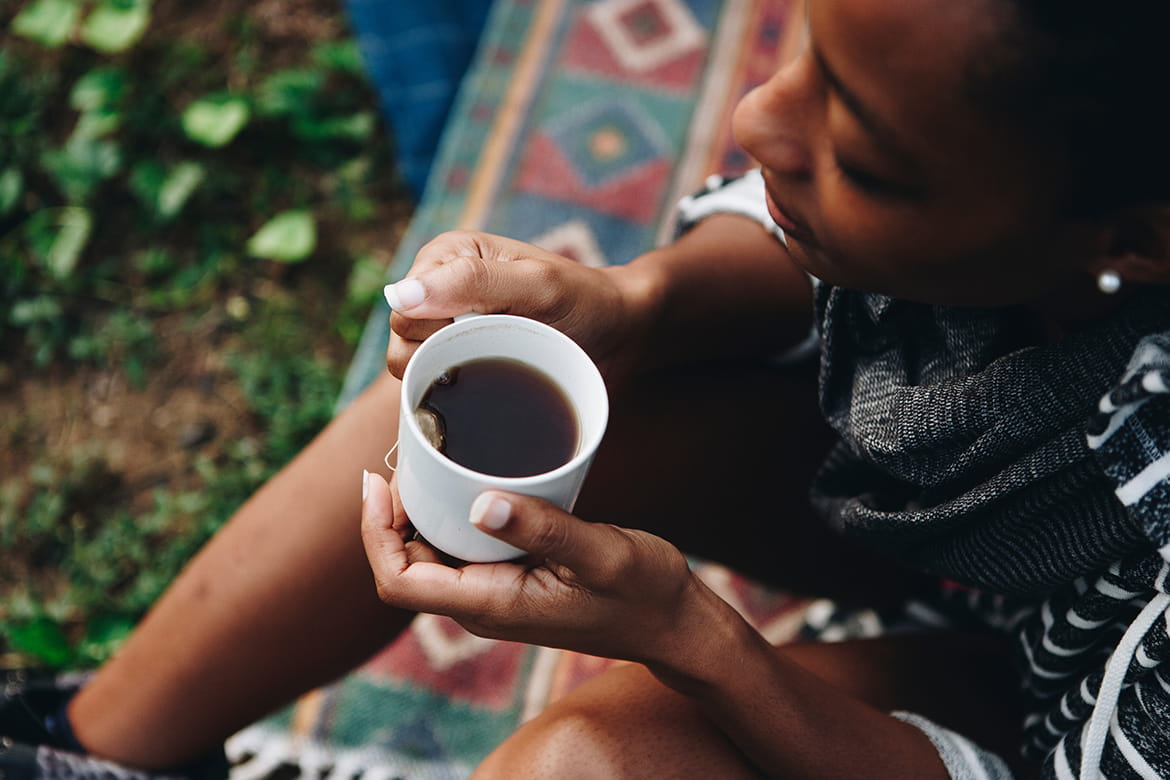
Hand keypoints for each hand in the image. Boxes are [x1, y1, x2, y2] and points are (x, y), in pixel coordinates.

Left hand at [360, 471, 715, 666]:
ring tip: (426, 457)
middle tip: (405, 452)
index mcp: (491, 605)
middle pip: (404, 564)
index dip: (375, 533)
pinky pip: (461, 549)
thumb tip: (480, 502)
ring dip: (418, 512)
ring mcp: (494, 594)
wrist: (671, 622)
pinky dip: (449, 514)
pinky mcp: (510, 579)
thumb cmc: (644, 593)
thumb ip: (545, 529)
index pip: (398, 581)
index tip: (377, 480)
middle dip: (390, 514)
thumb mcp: (603, 554)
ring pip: (430, 556)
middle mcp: (481, 604)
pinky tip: (463, 479)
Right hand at [383, 231, 651, 380]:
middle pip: (402, 341)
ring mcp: (449, 324)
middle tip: (503, 348)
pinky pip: (434, 384)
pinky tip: (493, 386)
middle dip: (449, 355)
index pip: (405, 311)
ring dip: (455, 376)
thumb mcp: (537, 286)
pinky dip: (458, 392)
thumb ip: (472, 283)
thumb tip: (400, 296)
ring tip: (502, 365)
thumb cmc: (587, 301)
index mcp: (448, 255)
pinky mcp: (462, 355)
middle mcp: (440, 287)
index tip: (493, 330)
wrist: (622, 334)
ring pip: (412, 369)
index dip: (441, 332)